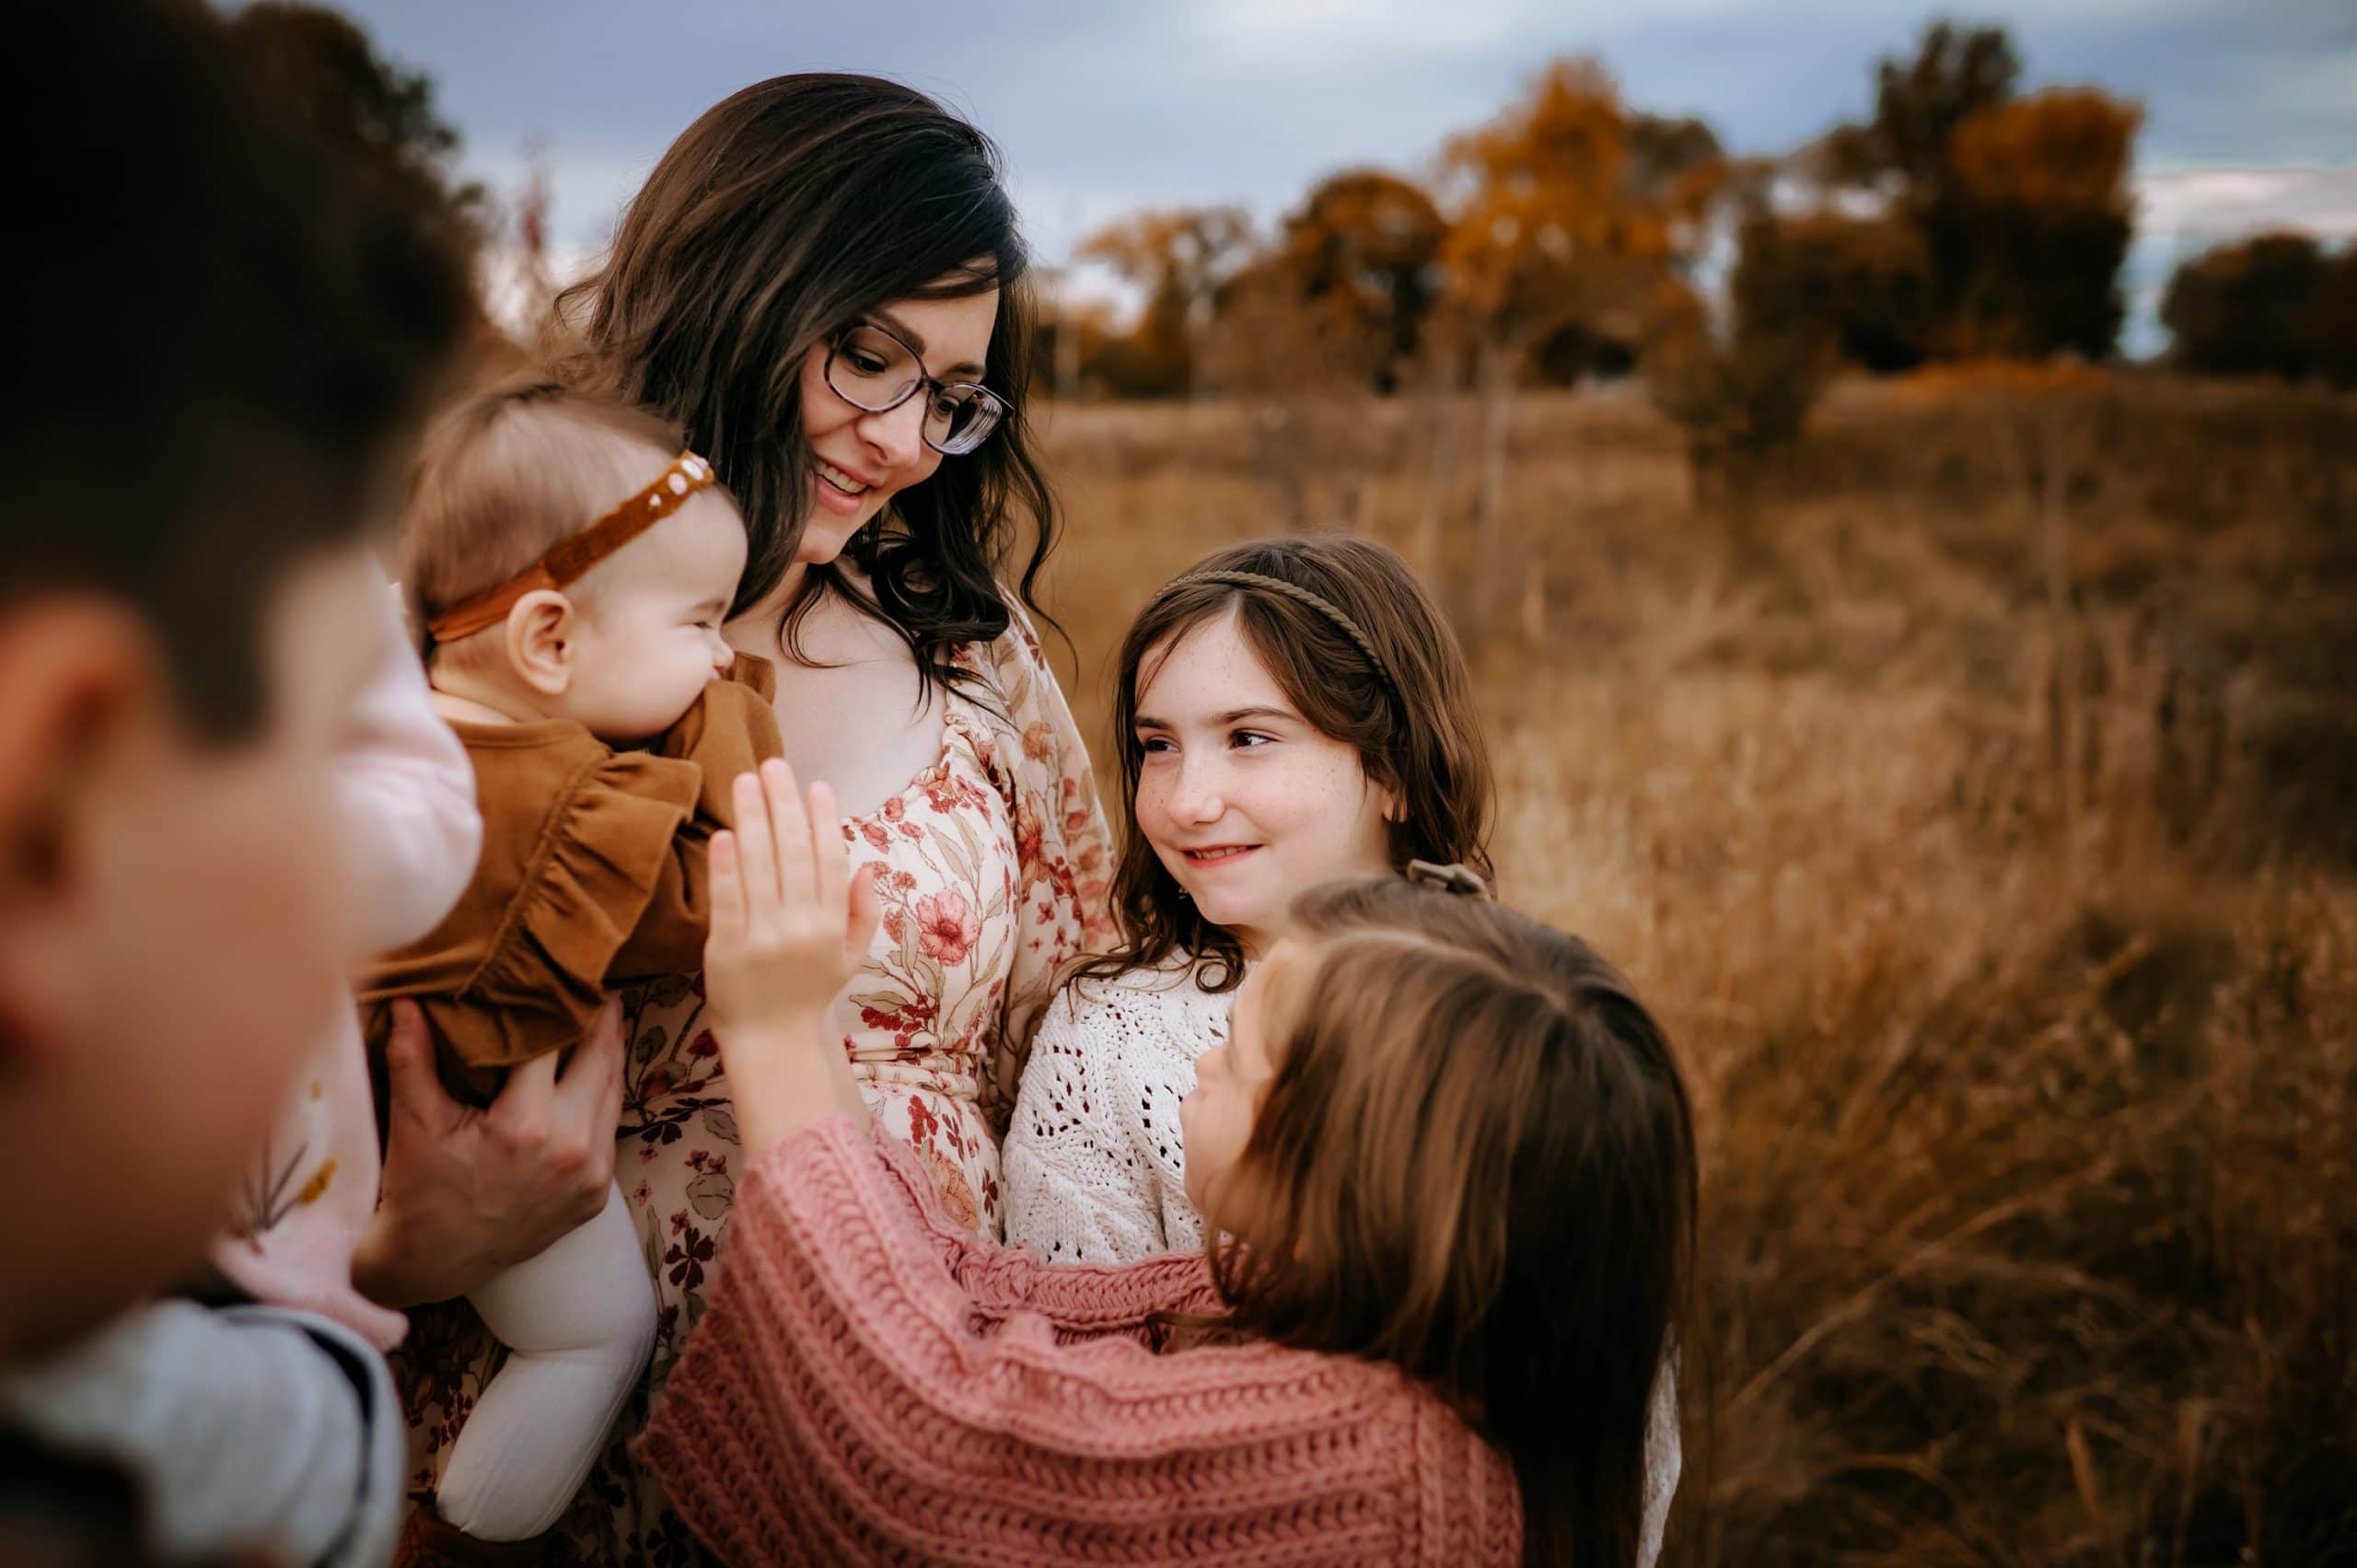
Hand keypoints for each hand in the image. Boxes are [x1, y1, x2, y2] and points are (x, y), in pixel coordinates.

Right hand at [353, 996, 623, 1307]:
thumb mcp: (414, 1122)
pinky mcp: (598, 1194)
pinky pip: (610, 1128)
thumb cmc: (418, 1191)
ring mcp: (591, 1175)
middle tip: (595, 981)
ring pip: (614, 1092)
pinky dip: (601, 1096)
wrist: (433, 1264)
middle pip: (601, 1058)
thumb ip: (414, 1056)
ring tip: (598, 1016)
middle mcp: (571, 1149)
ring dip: (606, 1054)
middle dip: (599, 1018)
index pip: (552, 1041)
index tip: (559, 968)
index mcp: (526, 1127)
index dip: (554, 1000)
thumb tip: (408, 996)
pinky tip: (588, 1073)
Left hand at [705, 759, 878, 1150]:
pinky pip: (728, 899)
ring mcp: (764, 936)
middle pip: (793, 853)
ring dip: (754, 818)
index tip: (816, 785)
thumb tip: (867, 867)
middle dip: (784, 803)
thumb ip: (864, 913)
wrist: (770, 1042)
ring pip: (760, 867)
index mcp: (832, 925)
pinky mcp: (727, 948)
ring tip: (744, 780)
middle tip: (772, 764)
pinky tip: (725, 833)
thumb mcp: (850, 957)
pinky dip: (726, 865)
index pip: (830, 861)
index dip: (823, 820)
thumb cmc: (809, 993)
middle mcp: (802, 926)